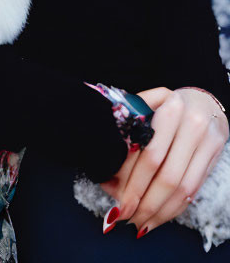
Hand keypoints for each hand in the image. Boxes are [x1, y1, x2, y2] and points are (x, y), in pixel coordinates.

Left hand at [100, 86, 228, 237]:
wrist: (202, 99)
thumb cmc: (164, 106)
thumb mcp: (145, 107)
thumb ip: (127, 135)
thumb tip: (108, 179)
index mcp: (169, 109)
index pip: (149, 156)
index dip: (133, 185)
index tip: (117, 205)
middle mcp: (191, 124)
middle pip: (166, 176)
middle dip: (144, 204)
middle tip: (125, 218)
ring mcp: (207, 140)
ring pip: (183, 188)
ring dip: (160, 212)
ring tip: (140, 224)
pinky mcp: (216, 154)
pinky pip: (195, 189)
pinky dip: (176, 208)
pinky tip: (160, 216)